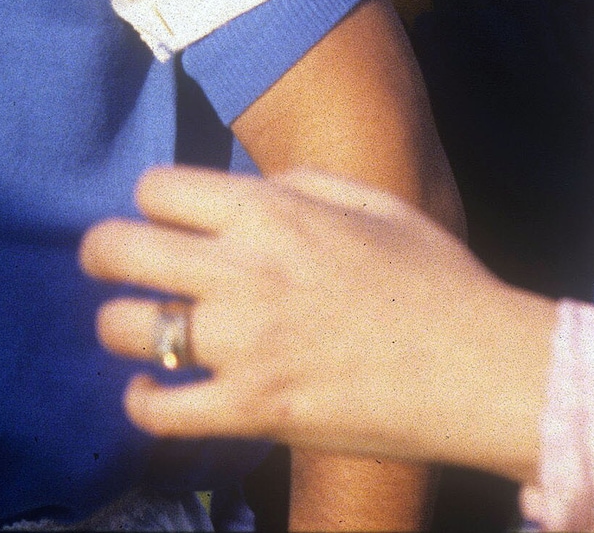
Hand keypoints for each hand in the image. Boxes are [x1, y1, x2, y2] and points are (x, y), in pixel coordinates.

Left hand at [79, 164, 555, 483]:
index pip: (152, 189)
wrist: (492, 371)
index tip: (165, 224)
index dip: (152, 206)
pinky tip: (151, 392)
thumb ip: (296, 184)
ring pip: (124, 326)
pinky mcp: (256, 409)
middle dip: (102, 255)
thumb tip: (242, 186)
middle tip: (112, 267)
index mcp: (269, 213)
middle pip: (114, 248)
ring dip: (121, 328)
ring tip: (139, 331)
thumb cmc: (438, 282)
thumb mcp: (371, 203)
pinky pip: (159, 410)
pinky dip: (143, 402)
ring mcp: (245, 344)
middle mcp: (243, 271)